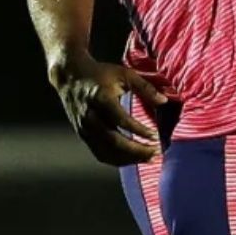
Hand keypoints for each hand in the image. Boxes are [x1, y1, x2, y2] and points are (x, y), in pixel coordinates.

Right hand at [52, 50, 168, 166]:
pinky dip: (117, 160)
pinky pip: (100, 154)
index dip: (139, 130)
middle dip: (136, 151)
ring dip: (129, 159)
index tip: (155, 136)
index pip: (121, 120)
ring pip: (107, 151)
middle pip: (114, 141)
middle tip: (155, 153)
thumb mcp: (124, 74)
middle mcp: (90, 116)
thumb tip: (164, 101)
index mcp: (100, 99)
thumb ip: (145, 87)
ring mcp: (84, 128)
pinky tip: (132, 159)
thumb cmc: (100, 74)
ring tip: (148, 158)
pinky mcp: (83, 135)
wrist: (70, 77)